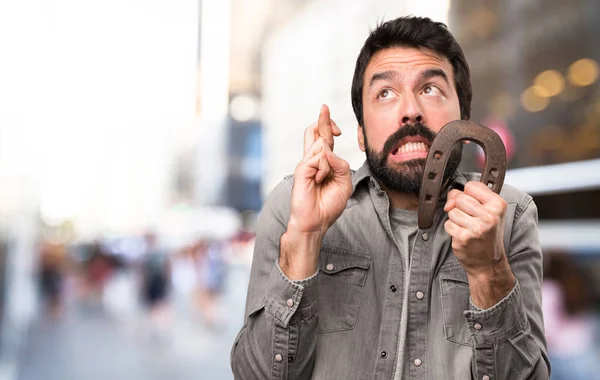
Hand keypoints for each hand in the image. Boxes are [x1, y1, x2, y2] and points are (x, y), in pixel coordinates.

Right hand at [280, 104, 351, 279]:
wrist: (316, 222)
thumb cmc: (329, 204)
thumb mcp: (344, 182)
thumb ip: (341, 164)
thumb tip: (328, 150)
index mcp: (323, 162)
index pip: (324, 138)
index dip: (329, 127)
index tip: (338, 127)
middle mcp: (312, 160)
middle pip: (315, 132)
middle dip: (322, 119)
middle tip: (324, 107)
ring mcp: (305, 164)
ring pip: (321, 146)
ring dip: (328, 161)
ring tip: (323, 180)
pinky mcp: (301, 170)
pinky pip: (318, 159)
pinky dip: (323, 168)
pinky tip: (319, 180)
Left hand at [444, 181, 514, 307]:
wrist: (488, 263)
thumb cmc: (487, 234)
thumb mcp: (487, 211)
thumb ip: (469, 197)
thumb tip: (450, 199)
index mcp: (498, 205)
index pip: (471, 186)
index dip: (467, 194)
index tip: (473, 205)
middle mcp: (489, 216)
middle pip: (459, 198)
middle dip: (460, 208)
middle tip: (470, 219)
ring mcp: (476, 228)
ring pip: (452, 211)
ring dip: (456, 220)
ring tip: (468, 228)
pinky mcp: (463, 238)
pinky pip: (448, 224)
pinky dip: (452, 229)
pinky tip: (463, 235)